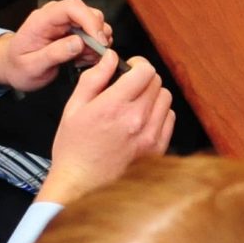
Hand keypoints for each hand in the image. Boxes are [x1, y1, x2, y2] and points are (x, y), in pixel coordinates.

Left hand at [0, 0, 110, 92]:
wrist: (12, 66)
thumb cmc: (18, 66)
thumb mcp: (32, 67)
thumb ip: (54, 54)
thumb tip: (79, 43)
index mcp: (42, 20)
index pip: (72, 7)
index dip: (90, 21)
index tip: (98, 41)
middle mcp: (56, 15)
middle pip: (88, 12)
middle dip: (97, 34)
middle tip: (92, 55)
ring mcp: (65, 21)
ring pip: (95, 22)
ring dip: (96, 43)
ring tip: (83, 59)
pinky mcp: (73, 30)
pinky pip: (93, 33)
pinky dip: (94, 47)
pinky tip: (82, 58)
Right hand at [37, 50, 175, 205]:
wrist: (82, 184)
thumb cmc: (74, 148)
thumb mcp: (73, 108)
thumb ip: (94, 79)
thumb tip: (110, 58)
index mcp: (113, 107)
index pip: (144, 71)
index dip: (138, 64)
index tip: (130, 68)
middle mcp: (136, 120)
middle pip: (157, 82)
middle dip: (143, 79)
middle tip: (129, 86)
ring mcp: (150, 135)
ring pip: (166, 99)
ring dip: (153, 96)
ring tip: (135, 104)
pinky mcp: (158, 148)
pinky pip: (170, 119)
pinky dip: (159, 114)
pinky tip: (143, 119)